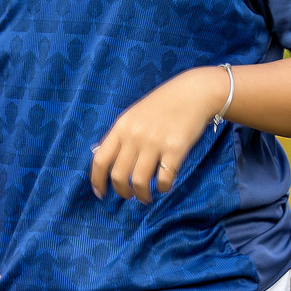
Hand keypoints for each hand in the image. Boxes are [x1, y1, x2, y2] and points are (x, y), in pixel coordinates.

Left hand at [90, 66, 227, 202]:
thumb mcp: (134, 116)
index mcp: (121, 127)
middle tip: (129, 196)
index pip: (100, 159)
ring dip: (141, 195)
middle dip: (122, 192)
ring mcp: (154, 142)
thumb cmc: (162, 106)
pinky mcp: (175, 149)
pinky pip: (163, 178)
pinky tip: (163, 186)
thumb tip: (105, 160)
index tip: (99, 193)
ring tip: (146, 197)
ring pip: (139, 181)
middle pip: (118, 175)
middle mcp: (135, 135)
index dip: (97, 180)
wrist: (193, 93)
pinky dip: (162, 188)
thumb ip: (121, 136)